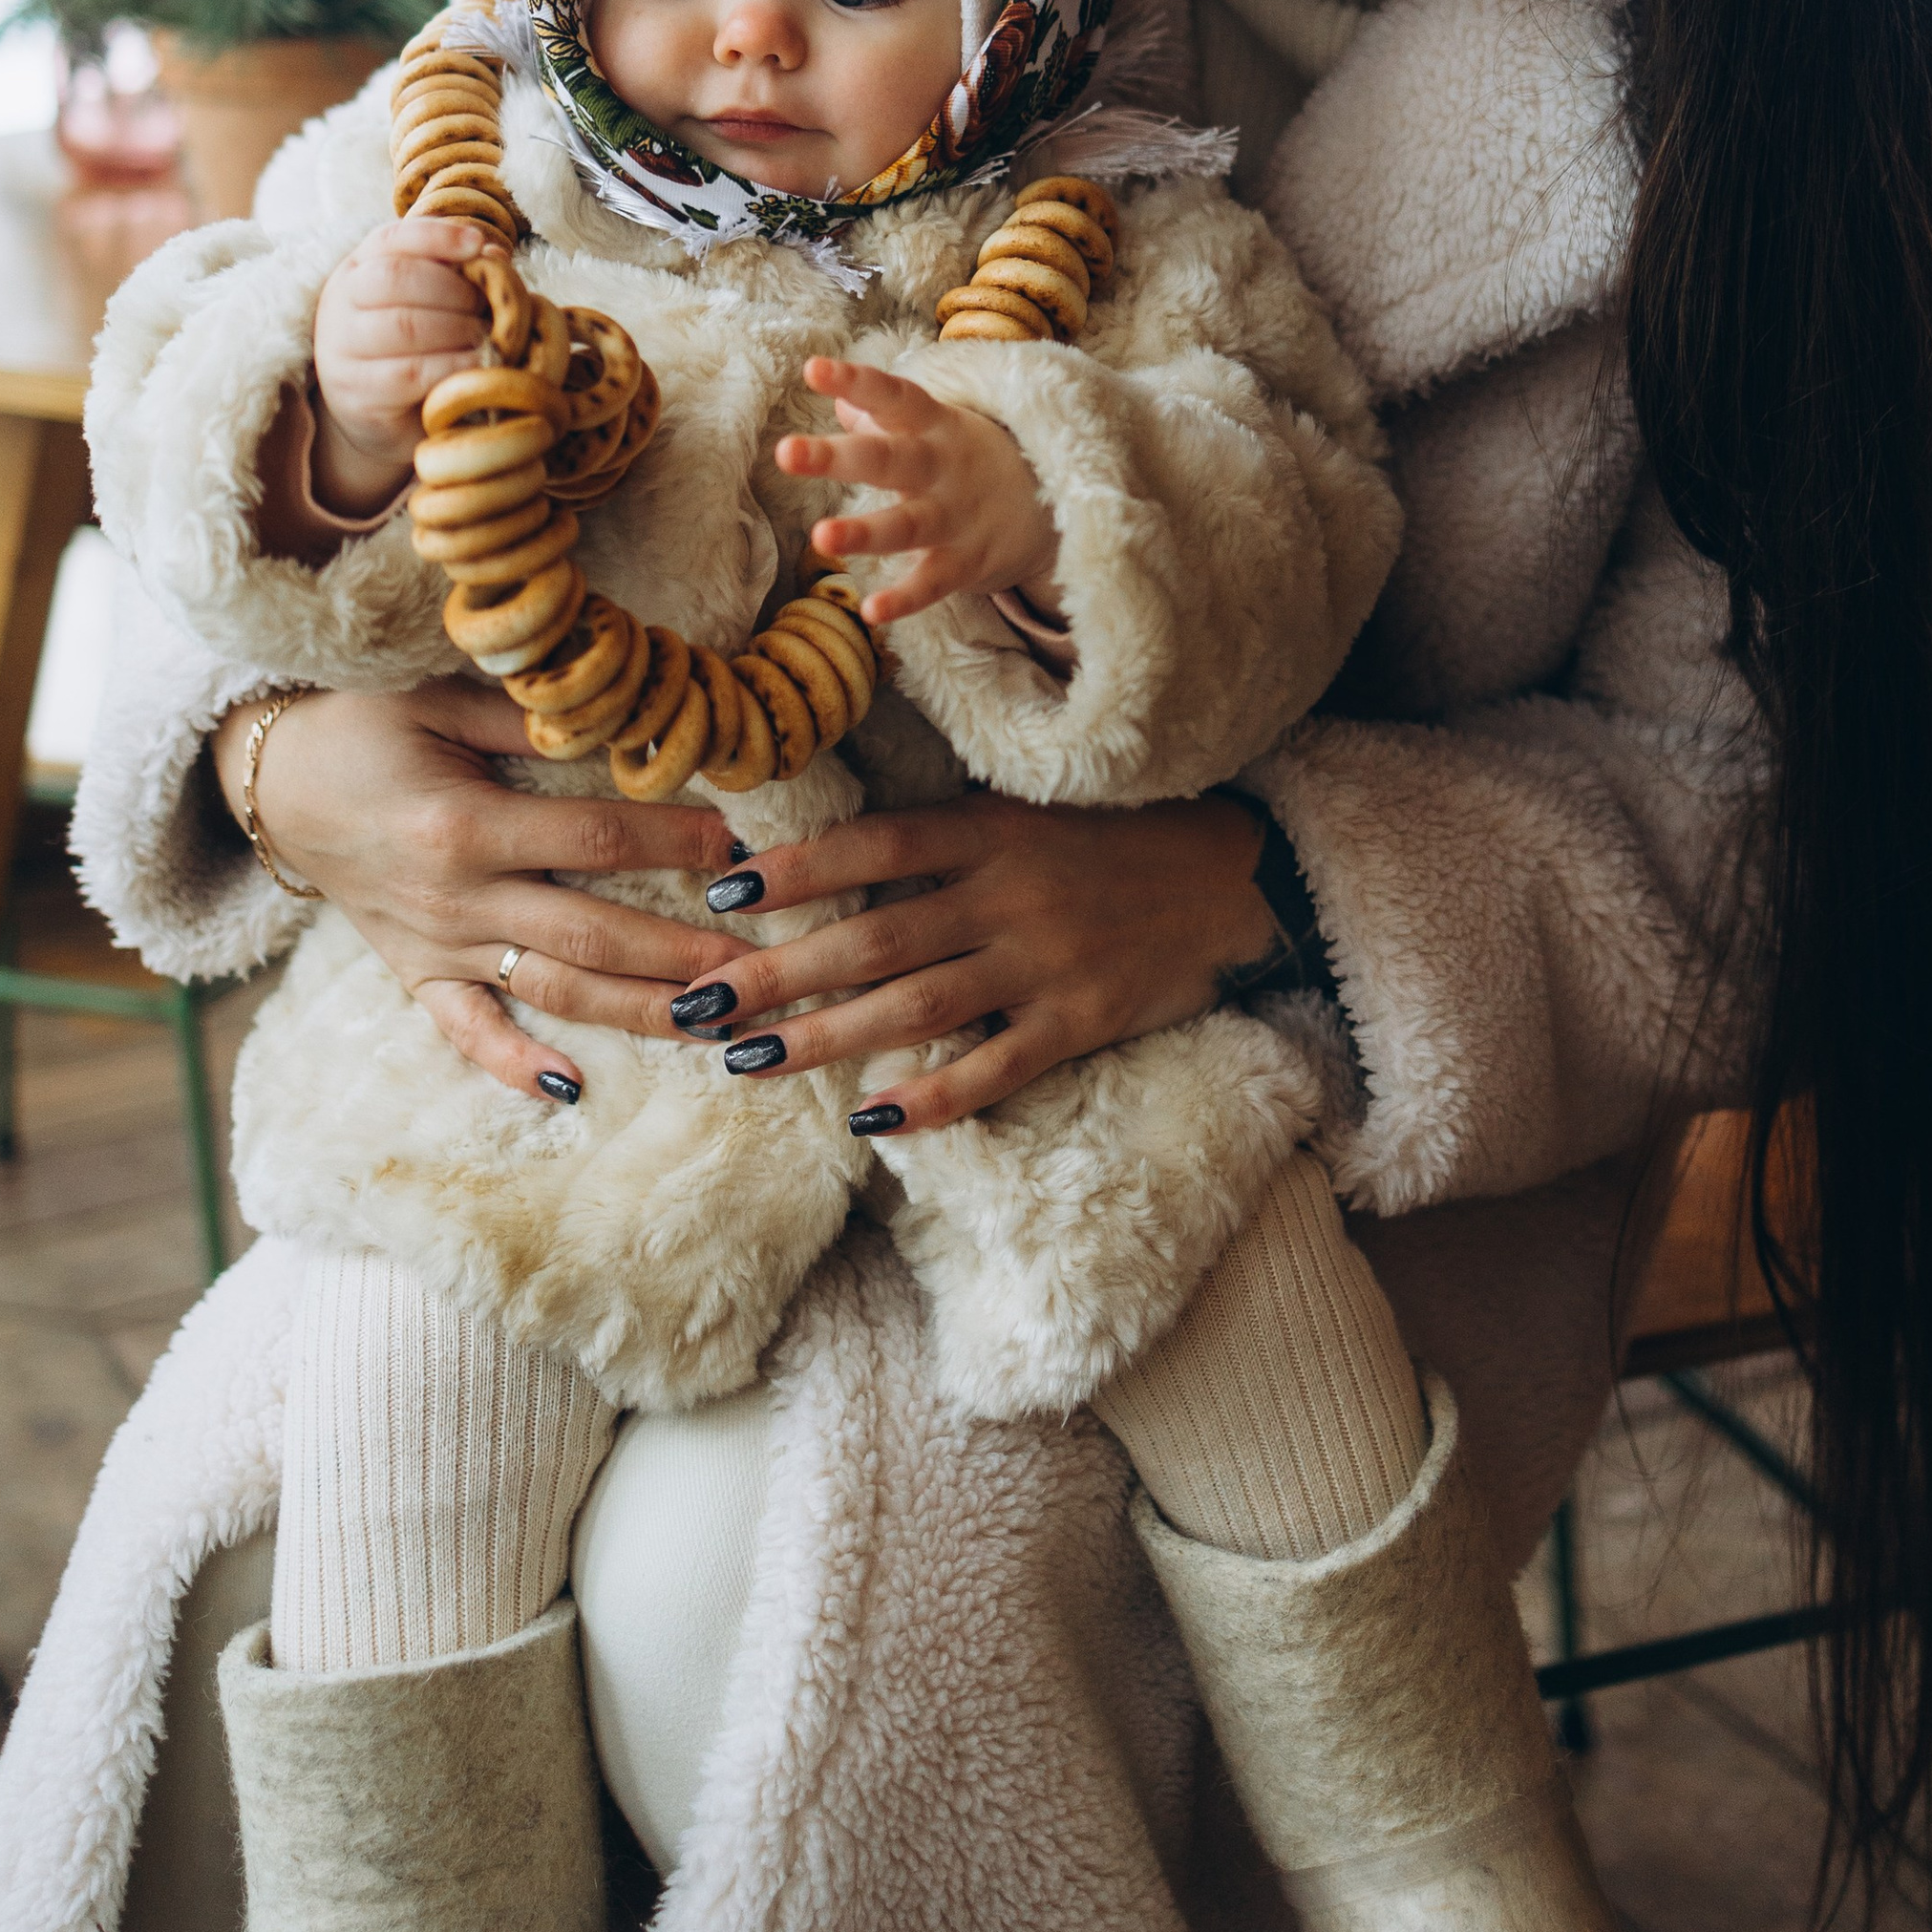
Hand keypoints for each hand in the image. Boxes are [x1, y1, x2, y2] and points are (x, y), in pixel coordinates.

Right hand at [219, 679, 752, 1101]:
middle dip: (680, 951)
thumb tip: (626, 722)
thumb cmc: (359, 725)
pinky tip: (572, 1091)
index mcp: (465, 827)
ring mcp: (437, 946)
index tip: (737, 841)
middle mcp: (456, 899)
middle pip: (590, 932)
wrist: (268, 781)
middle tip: (759, 965)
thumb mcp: (438, 699)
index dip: (670, 838)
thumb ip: (529, 721)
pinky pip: (466, 1032)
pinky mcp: (416, 974)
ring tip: (712, 1025)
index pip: (594, 838)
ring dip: (634, 1011)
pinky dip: (512, 1065)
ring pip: (551, 989)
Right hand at [310, 218, 493, 514]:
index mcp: (358, 267)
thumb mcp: (429, 301)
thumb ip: (457, 274)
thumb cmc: (411, 345)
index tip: (477, 245)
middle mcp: (341, 302)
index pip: (391, 238)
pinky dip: (454, 365)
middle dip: (454, 289)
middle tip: (488, 307)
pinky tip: (477, 365)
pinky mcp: (357, 394)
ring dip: (459, 328)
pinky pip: (411, 373)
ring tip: (487, 337)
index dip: (437, 236)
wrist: (372, 411)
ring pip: (404, 325)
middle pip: (395, 277)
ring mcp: (342, 350)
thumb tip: (495, 254)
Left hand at [683, 790, 1272, 1130]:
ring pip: (918, 1005)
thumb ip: (940, 837)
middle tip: (697, 1003)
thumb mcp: (1025, 812)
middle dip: (778, 973)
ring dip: (825, 1037)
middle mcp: (1011, 892)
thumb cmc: (1108, 841)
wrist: (1235, 878)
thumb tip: (828, 860)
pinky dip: (934, 1094)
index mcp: (991, 829)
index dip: (800, 867)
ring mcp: (1046, 960)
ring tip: (748, 1061)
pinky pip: (996, 1066)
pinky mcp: (1081, 1020)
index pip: (877, 845)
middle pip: (877, 937)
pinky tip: (872, 1119)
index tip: (723, 890)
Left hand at [776, 357, 1058, 627]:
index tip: (813, 368)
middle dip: (838, 458)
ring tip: (820, 536)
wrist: (1059, 505)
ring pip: (907, 526)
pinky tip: (871, 611)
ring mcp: (956, 518)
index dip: (855, 382)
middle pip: (888, 460)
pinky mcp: (968, 564)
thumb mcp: (940, 427)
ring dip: (864, 532)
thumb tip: (840, 403)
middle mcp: (942, 468)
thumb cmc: (976, 459)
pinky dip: (906, 599)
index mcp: (934, 426)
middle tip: (786, 451)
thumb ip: (886, 416)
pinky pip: (933, 583)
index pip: (893, 397)